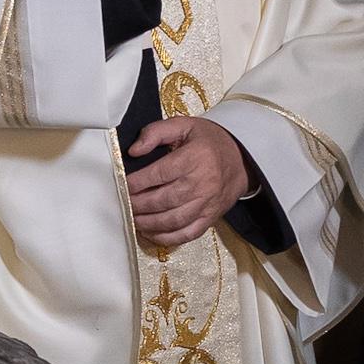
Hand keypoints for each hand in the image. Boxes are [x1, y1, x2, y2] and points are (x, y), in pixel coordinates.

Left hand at [126, 115, 250, 252]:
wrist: (242, 159)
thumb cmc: (208, 141)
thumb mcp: (184, 125)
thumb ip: (156, 132)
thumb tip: (134, 151)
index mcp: (196, 157)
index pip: (160, 173)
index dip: (137, 182)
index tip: (122, 185)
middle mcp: (204, 183)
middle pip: (163, 200)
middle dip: (138, 204)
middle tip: (122, 204)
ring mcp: (208, 203)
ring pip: (172, 220)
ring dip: (147, 223)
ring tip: (132, 218)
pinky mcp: (211, 218)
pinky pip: (186, 234)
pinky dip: (166, 238)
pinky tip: (150, 232)